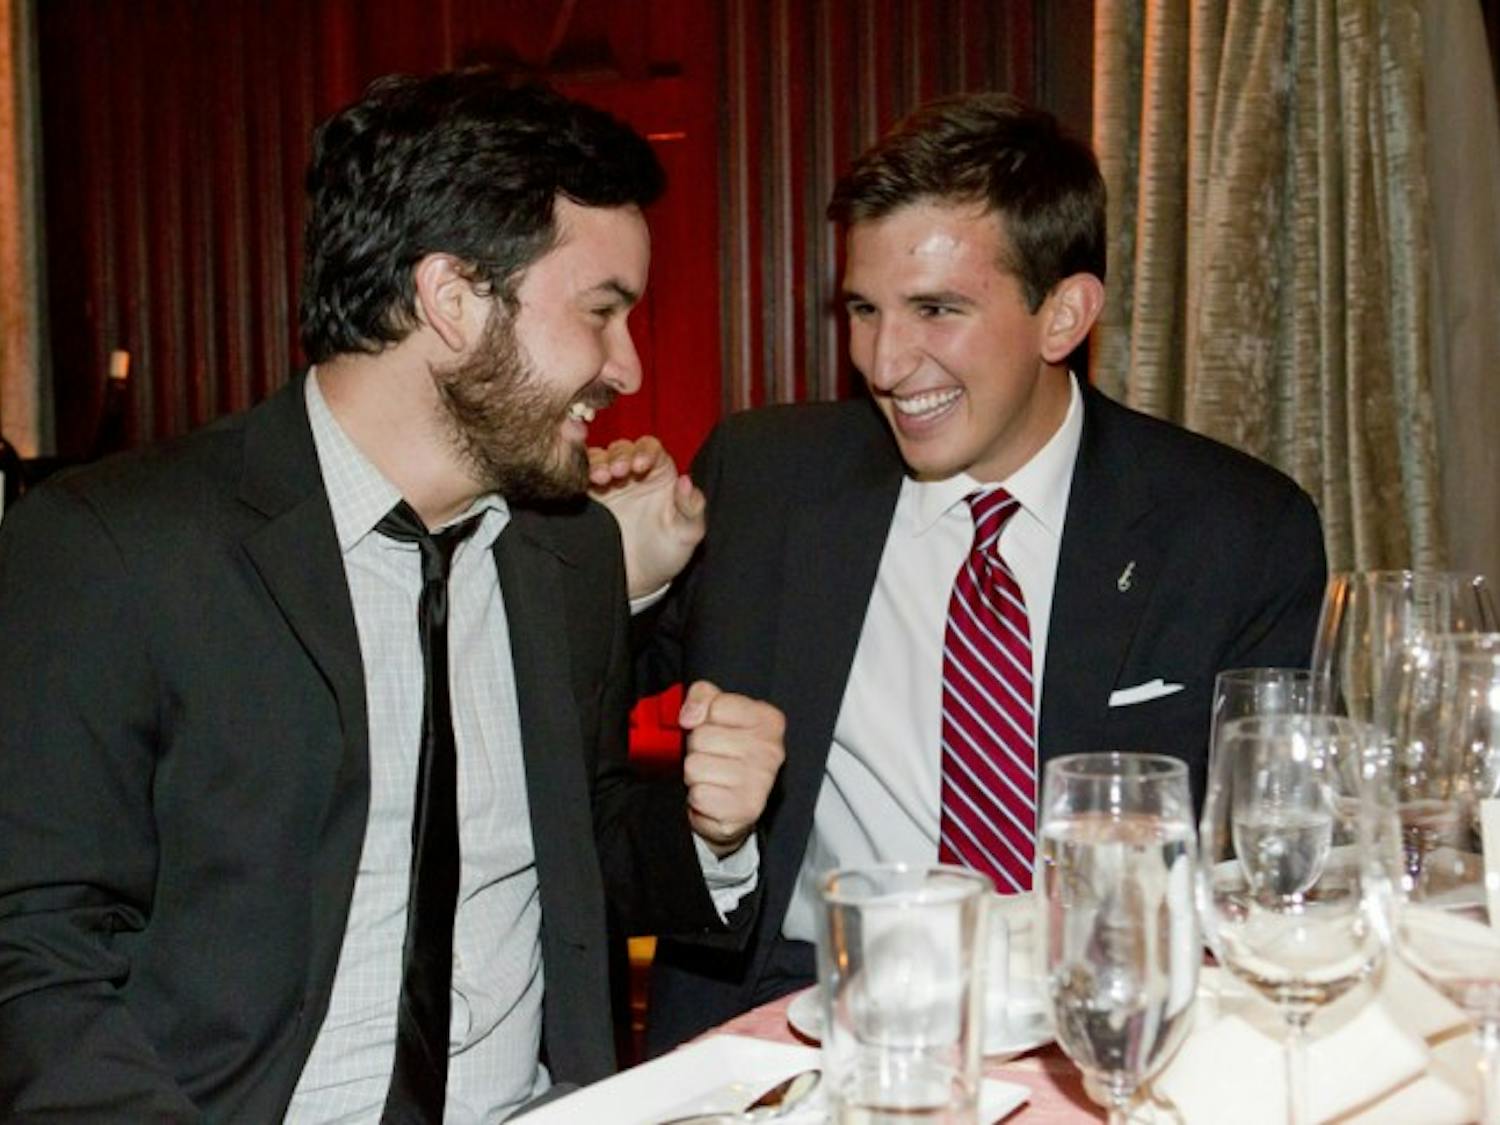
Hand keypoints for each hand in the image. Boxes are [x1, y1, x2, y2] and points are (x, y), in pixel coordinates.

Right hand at [587, 436, 706, 599]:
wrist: (636, 581)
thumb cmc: (666, 554)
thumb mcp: (687, 533)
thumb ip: (691, 507)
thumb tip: (686, 481)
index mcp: (659, 474)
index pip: (651, 448)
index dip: (645, 451)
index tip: (640, 465)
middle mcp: (632, 474)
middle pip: (621, 449)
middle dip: (618, 456)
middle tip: (616, 472)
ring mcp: (608, 485)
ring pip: (598, 459)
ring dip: (597, 463)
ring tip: (599, 478)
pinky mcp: (588, 499)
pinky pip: (579, 478)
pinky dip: (579, 475)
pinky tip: (583, 483)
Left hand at [678, 680, 784, 855]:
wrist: (737, 805)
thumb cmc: (726, 754)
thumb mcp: (718, 713)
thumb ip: (702, 696)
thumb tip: (689, 716)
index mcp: (767, 720)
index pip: (717, 705)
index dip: (705, 718)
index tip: (714, 728)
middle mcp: (769, 749)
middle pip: (701, 737)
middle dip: (697, 749)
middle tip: (712, 758)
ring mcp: (760, 780)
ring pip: (695, 767)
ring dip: (695, 775)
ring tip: (712, 778)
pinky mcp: (745, 808)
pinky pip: (698, 795)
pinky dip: (699, 799)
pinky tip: (714, 796)